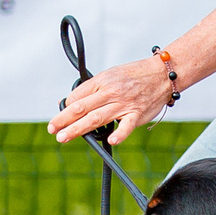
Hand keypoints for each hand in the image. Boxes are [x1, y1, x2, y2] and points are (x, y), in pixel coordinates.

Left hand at [50, 56, 172, 147]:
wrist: (163, 74)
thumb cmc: (136, 75)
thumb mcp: (111, 74)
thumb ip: (94, 89)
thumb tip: (74, 103)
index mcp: (102, 81)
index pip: (77, 96)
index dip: (66, 109)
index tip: (59, 119)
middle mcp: (111, 92)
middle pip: (82, 108)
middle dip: (64, 120)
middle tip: (52, 130)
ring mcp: (124, 104)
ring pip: (97, 118)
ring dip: (78, 129)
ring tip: (64, 137)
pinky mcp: (137, 114)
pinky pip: (127, 125)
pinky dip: (119, 133)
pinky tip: (111, 140)